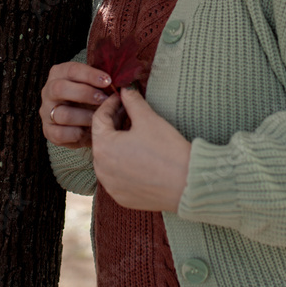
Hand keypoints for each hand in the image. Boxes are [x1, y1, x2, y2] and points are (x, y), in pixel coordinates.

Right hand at [40, 61, 111, 148]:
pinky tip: (89, 132)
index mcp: (59, 74)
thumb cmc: (91, 98)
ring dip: (85, 116)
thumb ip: (103, 82)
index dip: (90, 75)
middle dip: (85, 94)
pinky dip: (77, 133)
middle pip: (60, 88)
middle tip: (103, 99)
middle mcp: (48, 91)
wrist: (81, 121)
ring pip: (62, 113)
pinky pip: (60, 134)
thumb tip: (122, 84)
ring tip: (99, 118)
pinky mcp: (48, 131)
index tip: (108, 81)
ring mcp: (46, 112)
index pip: (71, 70)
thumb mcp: (96, 86)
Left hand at [92, 88, 191, 212]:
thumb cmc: (167, 150)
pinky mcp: (121, 197)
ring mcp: (110, 186)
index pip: (98, 118)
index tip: (122, 97)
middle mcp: (100, 169)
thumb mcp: (148, 119)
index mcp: (103, 147)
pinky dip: (123, 164)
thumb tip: (125, 89)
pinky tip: (139, 156)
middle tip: (130, 112)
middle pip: (102, 139)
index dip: (110, 104)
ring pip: (108, 158)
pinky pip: (116, 176)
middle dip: (114, 123)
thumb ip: (132, 101)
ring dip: (118, 144)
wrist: (187, 184)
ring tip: (135, 133)